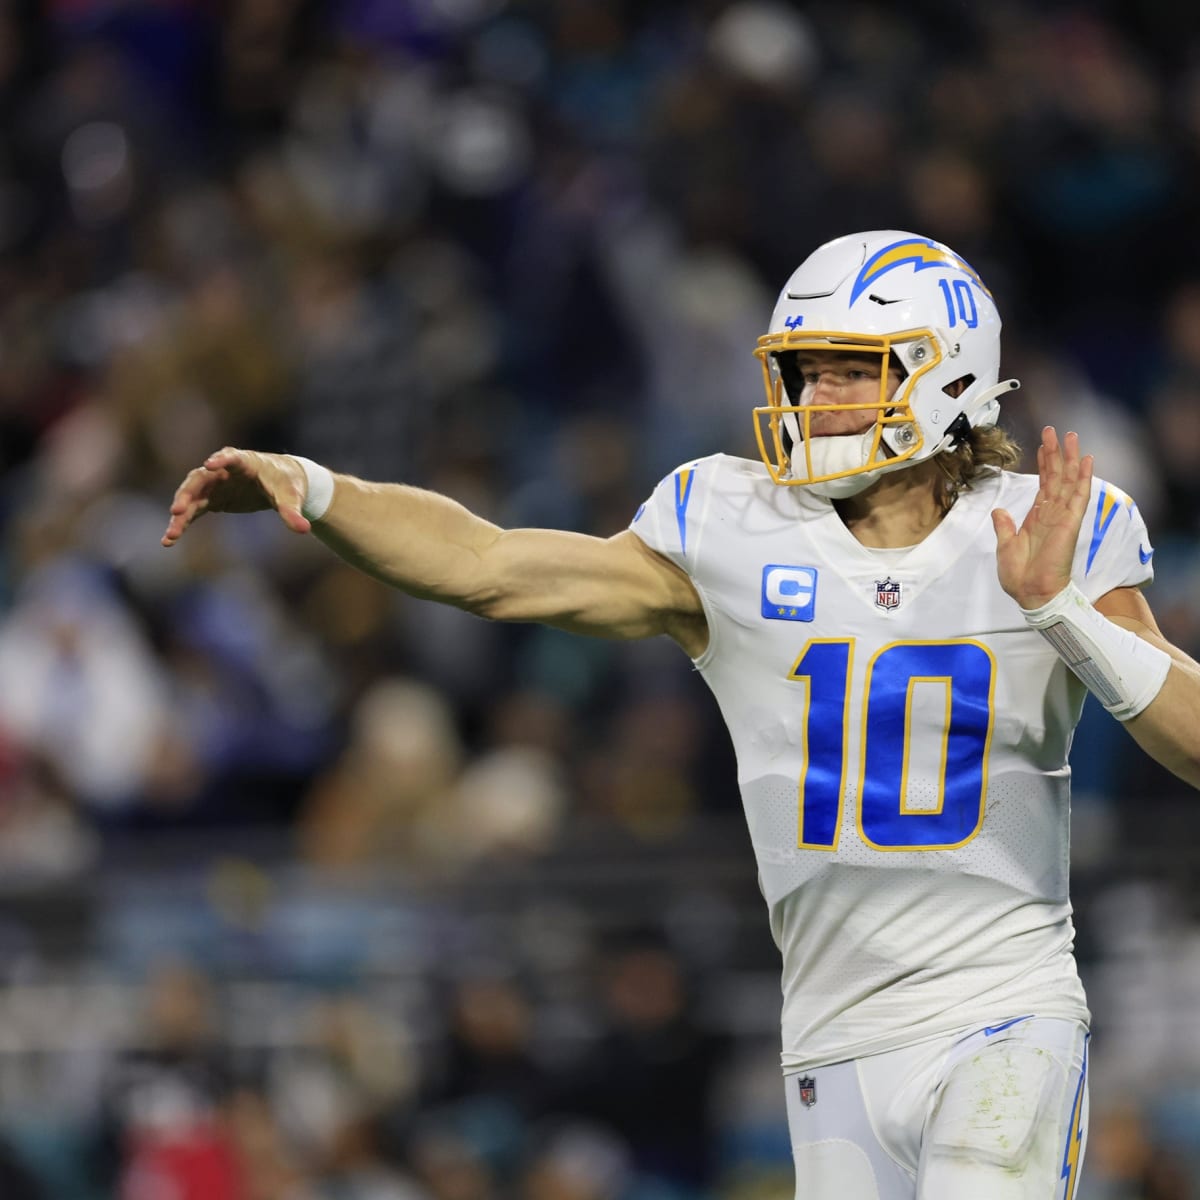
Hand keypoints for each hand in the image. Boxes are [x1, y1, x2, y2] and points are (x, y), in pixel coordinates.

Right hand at [161, 448, 310, 546]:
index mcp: (244, 461)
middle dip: (188, 493)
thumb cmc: (286, 484)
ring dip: (180, 515)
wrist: (282, 484)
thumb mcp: (291, 497)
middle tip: (177, 510)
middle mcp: (222, 470)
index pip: (230, 457)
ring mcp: (214, 484)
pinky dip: (182, 524)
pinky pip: (192, 511)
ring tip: (171, 535)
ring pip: (191, 497)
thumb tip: (305, 529)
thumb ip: (292, 512)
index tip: (210, 465)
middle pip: (200, 479)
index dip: (220, 460)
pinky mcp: (211, 499)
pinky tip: (169, 540)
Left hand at [991, 426, 1092, 608]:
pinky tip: (1087, 460)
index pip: (1044, 485)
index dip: (1044, 464)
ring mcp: (1063, 517)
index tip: (1043, 445)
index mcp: (1037, 518)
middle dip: (1056, 453)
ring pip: (1069, 481)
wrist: (1031, 593)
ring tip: (1071, 436)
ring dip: (1071, 458)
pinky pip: (1079, 496)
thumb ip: (1004, 527)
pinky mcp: (1070, 523)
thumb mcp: (1005, 546)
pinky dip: (1083, 478)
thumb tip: (999, 511)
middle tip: (1054, 430)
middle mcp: (1052, 514)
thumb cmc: (1020, 576)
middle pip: (1057, 477)